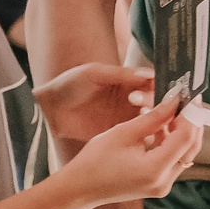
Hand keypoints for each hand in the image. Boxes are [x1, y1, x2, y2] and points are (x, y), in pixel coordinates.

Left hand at [35, 62, 159, 148]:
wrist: (50, 108)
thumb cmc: (68, 84)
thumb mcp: (93, 73)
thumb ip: (121, 74)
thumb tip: (149, 74)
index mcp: (130, 82)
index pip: (154, 84)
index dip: (160, 87)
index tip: (157, 90)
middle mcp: (134, 99)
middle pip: (158, 103)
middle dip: (155, 103)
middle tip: (140, 103)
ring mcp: (128, 117)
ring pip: (153, 120)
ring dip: (153, 120)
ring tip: (141, 117)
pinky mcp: (120, 133)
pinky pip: (139, 135)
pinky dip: (145, 135)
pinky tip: (141, 133)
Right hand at [64, 95, 204, 208]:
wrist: (80, 188)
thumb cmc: (94, 161)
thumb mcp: (122, 133)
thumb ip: (152, 118)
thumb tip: (173, 102)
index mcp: (154, 169)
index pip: (185, 137)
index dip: (189, 115)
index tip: (187, 98)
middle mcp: (164, 181)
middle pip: (191, 147)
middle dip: (190, 122)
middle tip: (184, 102)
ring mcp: (163, 185)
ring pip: (185, 153)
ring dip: (181, 132)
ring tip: (169, 113)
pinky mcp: (159, 184)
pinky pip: (174, 160)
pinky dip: (171, 143)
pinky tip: (160, 129)